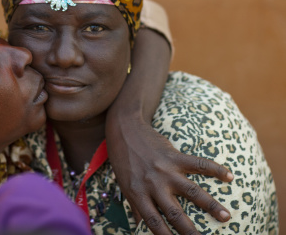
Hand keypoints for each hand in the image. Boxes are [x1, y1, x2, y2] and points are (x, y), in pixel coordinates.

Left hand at [106, 117, 232, 234]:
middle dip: (190, 231)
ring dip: (210, 205)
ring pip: (191, 191)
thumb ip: (134, 206)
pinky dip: (215, 169)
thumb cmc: (123, 159)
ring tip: (227, 216)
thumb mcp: (123, 184)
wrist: (123, 129)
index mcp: (137, 194)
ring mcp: (164, 170)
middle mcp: (152, 184)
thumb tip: (138, 226)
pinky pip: (198, 163)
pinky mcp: (174, 155)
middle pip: (174, 213)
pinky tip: (229, 176)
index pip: (154, 222)